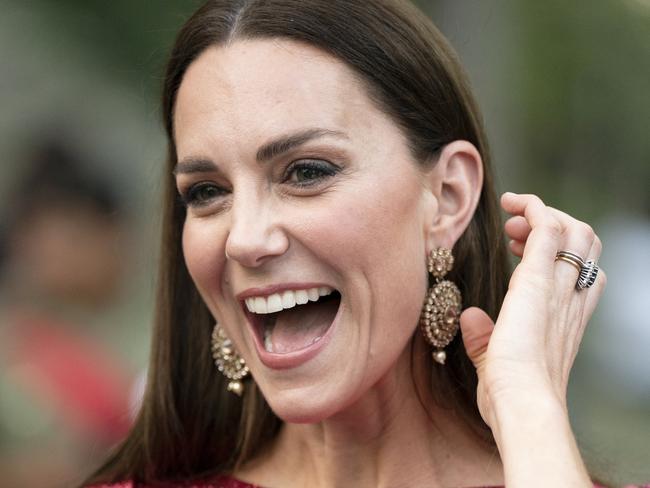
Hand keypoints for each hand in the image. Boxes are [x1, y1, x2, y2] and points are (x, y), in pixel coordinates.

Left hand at [459, 192, 605, 427]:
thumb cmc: (511, 395)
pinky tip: (513, 203)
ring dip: (543, 215)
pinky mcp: (537, 281)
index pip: (581, 269)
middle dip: (553, 224)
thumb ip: (484, 338)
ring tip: (511, 221)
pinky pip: (547, 229)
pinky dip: (533, 208)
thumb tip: (470, 318)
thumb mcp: (495, 361)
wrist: (521, 404)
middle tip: (512, 231)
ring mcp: (558, 288)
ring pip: (576, 231)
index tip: (517, 245)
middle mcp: (570, 299)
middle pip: (586, 243)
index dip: (556, 249)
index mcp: (566, 318)